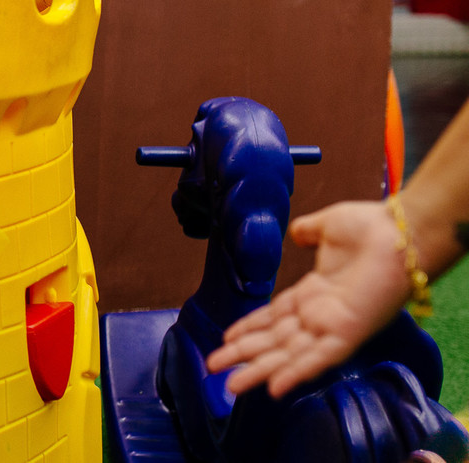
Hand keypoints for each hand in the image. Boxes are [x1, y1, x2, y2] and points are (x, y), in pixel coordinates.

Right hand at [205, 200, 410, 397]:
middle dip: (242, 354)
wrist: (401, 233)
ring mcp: (332, 325)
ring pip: (287, 354)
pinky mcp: (347, 333)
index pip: (274, 316)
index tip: (227, 339)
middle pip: (273, 340)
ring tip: (230, 386)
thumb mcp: (328, 226)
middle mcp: (319, 314)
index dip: (249, 328)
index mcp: (315, 292)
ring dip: (258, 370)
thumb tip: (297, 233)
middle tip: (213, 367)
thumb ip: (309, 232)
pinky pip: (317, 358)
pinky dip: (295, 373)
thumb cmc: (371, 227)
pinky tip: (274, 389)